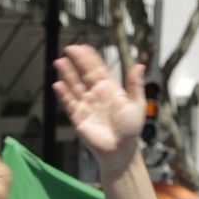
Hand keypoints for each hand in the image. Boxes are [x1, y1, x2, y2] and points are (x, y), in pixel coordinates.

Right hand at [51, 45, 145, 171]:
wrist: (120, 150)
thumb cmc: (131, 129)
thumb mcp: (137, 104)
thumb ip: (135, 85)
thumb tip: (140, 65)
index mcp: (110, 90)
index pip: (98, 70)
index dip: (91, 58)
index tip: (83, 47)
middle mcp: (96, 95)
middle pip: (84, 75)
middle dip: (77, 62)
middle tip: (69, 48)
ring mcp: (86, 106)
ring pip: (74, 86)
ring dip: (67, 74)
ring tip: (59, 62)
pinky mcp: (78, 118)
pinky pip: (69, 103)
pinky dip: (63, 95)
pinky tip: (58, 85)